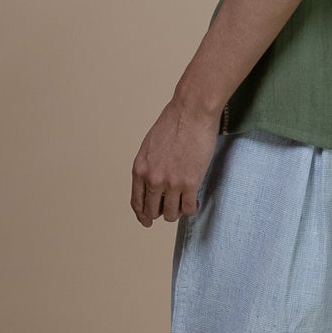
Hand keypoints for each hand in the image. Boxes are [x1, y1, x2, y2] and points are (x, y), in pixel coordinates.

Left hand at [131, 95, 220, 226]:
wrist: (192, 112)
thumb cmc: (174, 122)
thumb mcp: (150, 145)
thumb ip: (149, 165)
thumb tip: (153, 183)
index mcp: (140, 169)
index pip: (136, 201)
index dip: (142, 215)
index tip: (147, 220)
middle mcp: (153, 179)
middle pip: (152, 211)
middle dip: (160, 213)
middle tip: (169, 211)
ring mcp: (171, 183)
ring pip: (171, 214)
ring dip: (177, 212)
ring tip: (184, 203)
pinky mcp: (190, 184)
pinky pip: (189, 209)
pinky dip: (191, 208)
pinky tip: (195, 201)